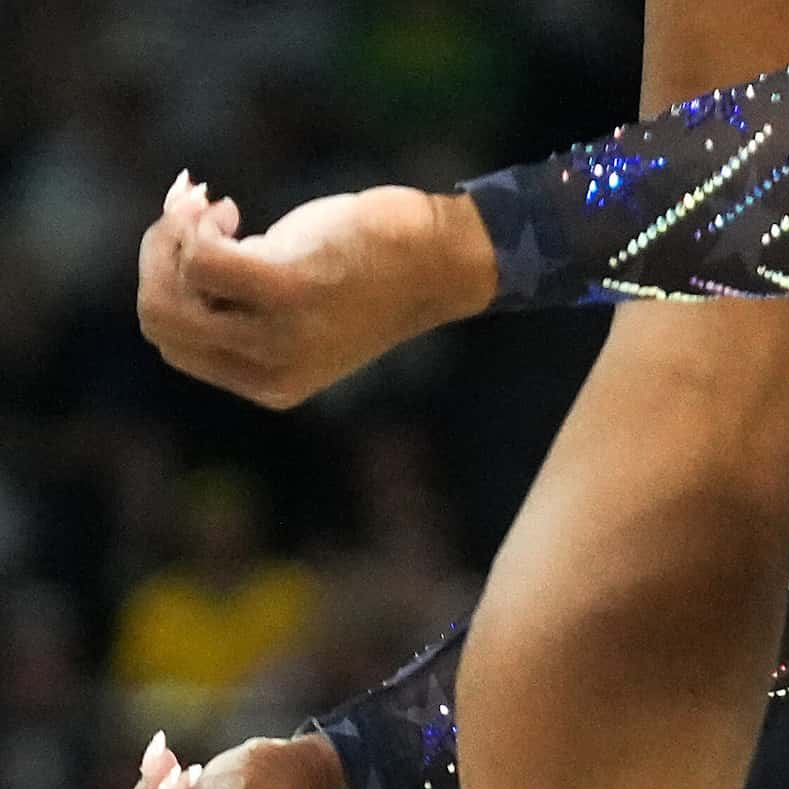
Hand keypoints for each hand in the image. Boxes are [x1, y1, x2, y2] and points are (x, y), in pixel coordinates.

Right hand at [136, 171, 498, 409]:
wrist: (438, 261)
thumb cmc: (367, 274)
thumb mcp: (296, 308)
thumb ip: (239, 306)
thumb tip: (167, 255)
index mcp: (270, 386)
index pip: (173, 344)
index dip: (163, 284)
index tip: (193, 242)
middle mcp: (271, 371)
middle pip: (160, 320)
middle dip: (157, 258)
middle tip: (191, 215)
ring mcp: (280, 336)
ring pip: (172, 292)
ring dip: (173, 237)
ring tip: (212, 209)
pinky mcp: (288, 290)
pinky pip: (203, 260)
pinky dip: (198, 224)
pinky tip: (226, 208)